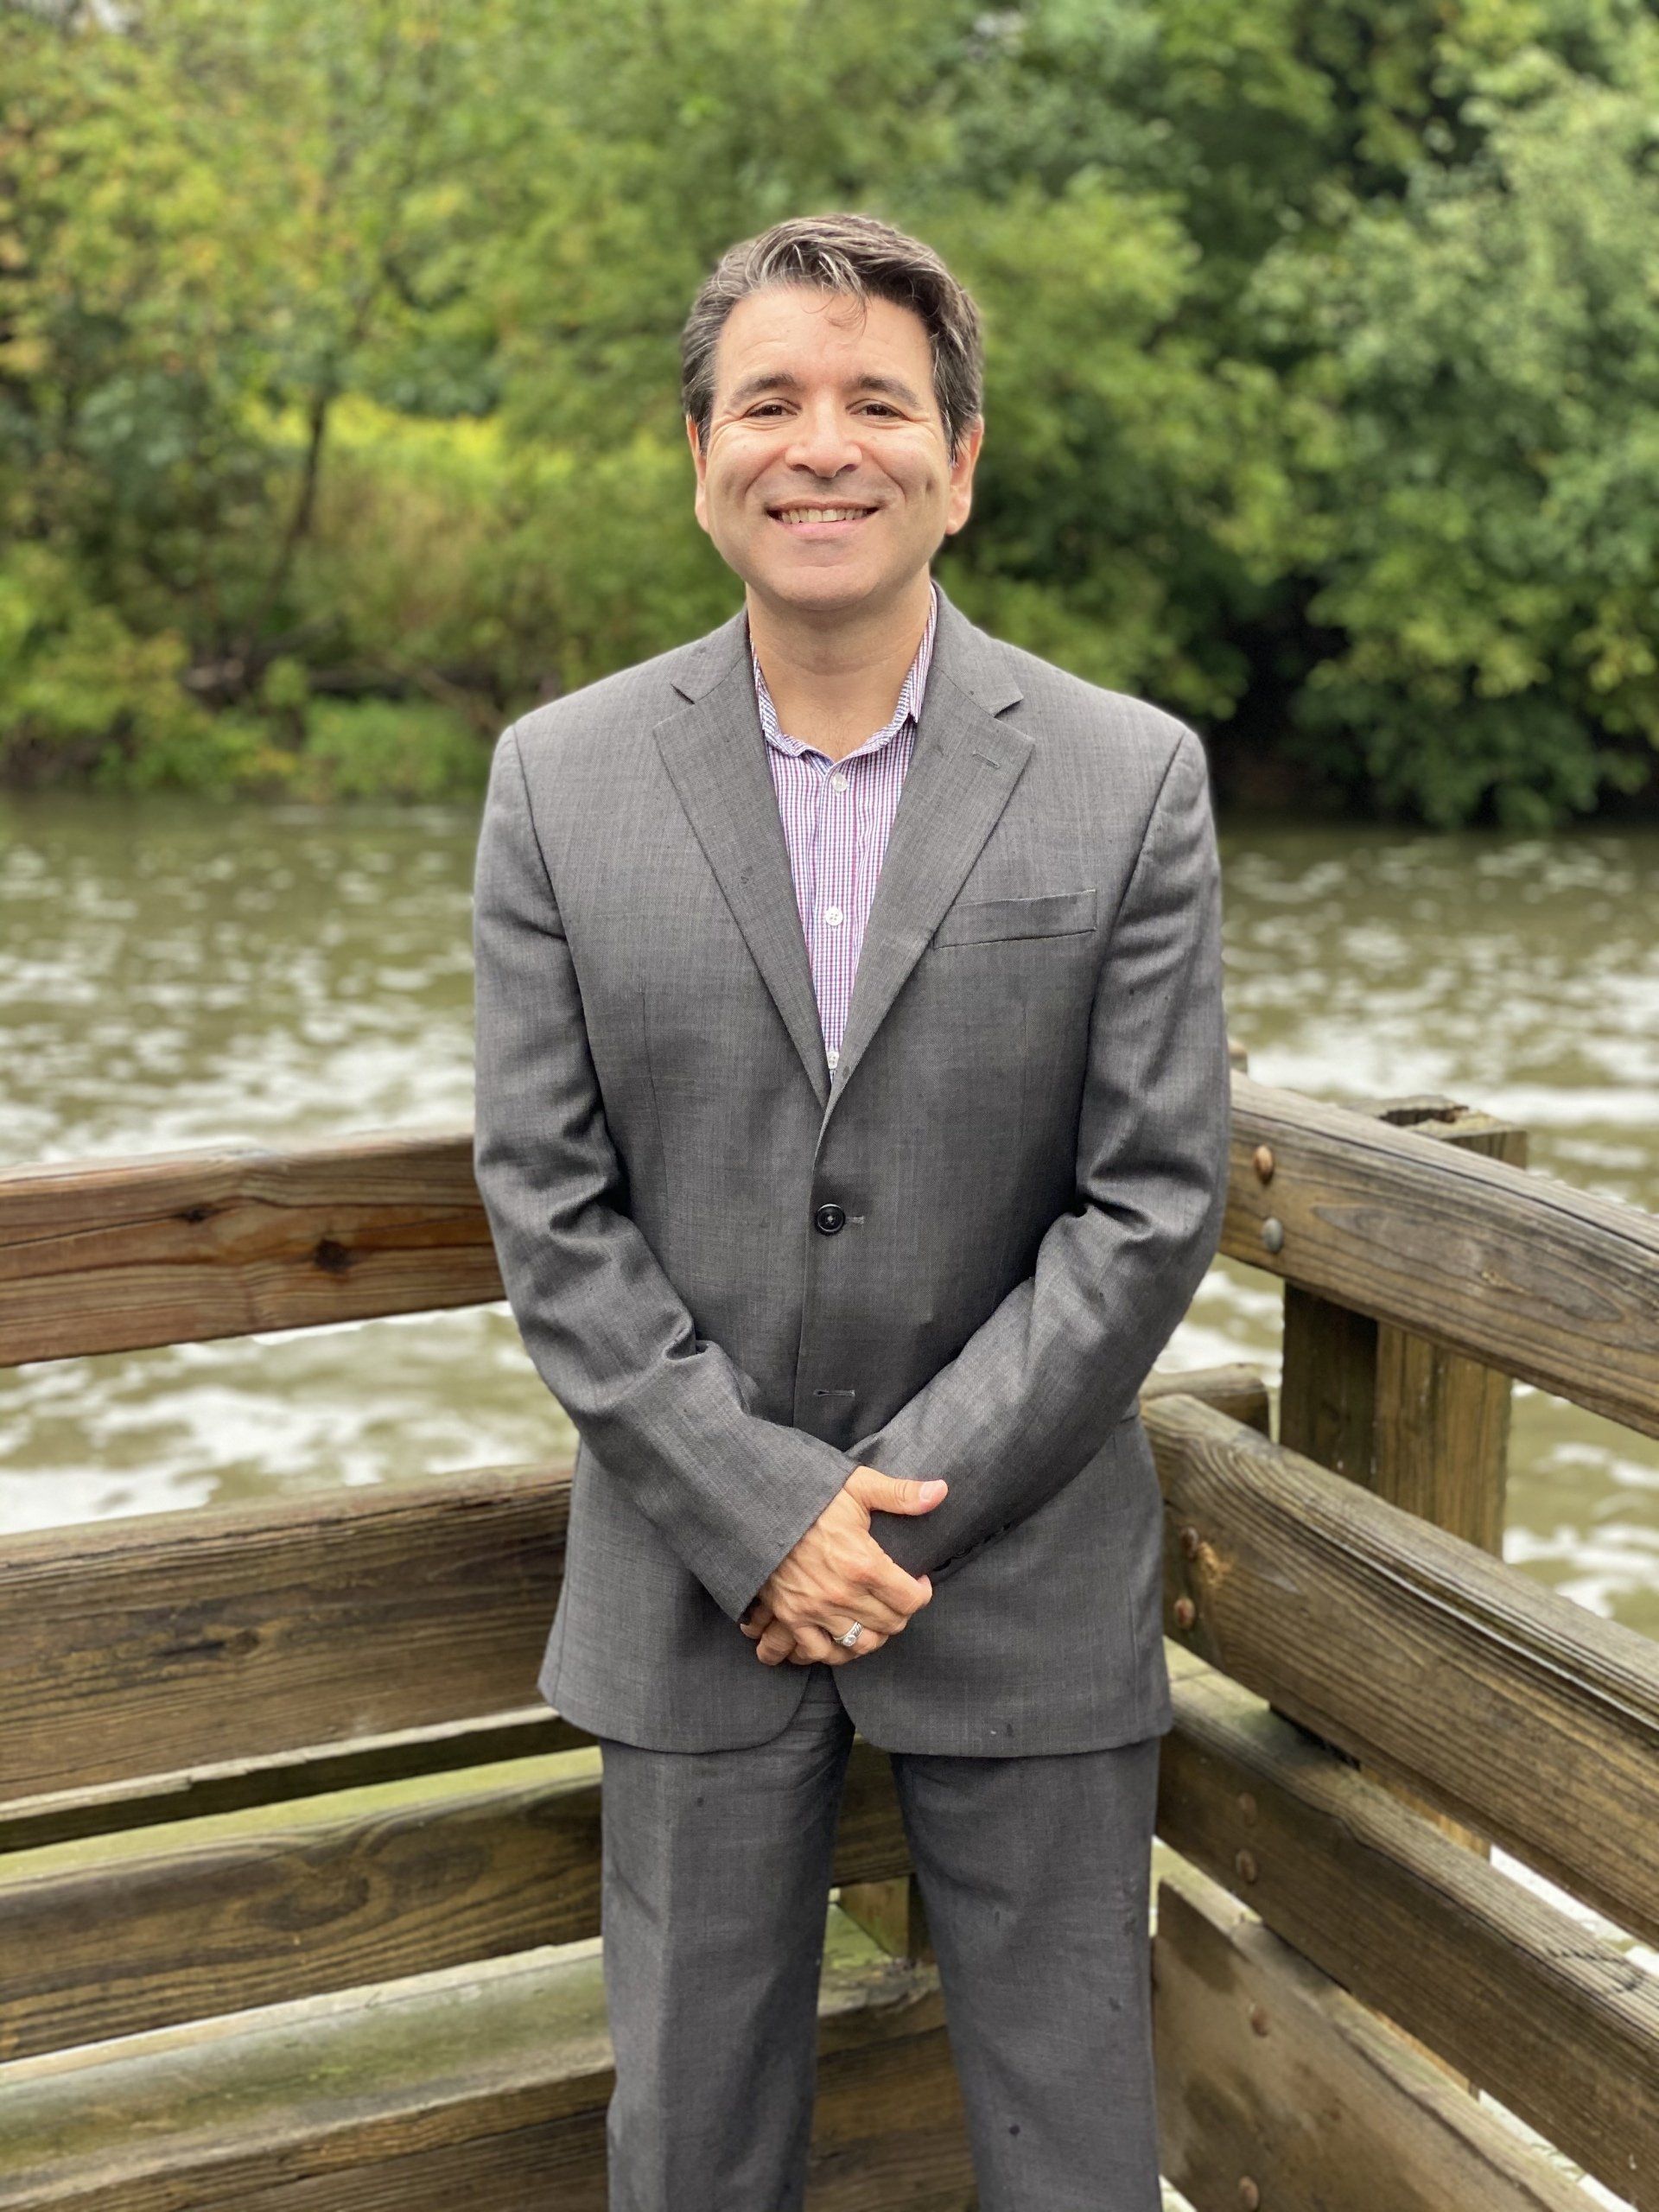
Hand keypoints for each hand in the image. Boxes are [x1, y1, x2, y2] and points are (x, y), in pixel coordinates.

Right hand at [739, 1465, 946, 1666]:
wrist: (756, 1505)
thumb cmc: (809, 1495)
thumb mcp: (857, 1486)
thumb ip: (900, 1494)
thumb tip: (941, 1492)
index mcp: (863, 1564)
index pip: (911, 1600)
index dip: (921, 1592)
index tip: (918, 1581)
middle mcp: (841, 1594)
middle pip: (890, 1625)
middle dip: (900, 1613)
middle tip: (896, 1597)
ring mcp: (813, 1610)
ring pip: (860, 1645)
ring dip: (873, 1636)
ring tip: (874, 1618)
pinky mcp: (789, 1616)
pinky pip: (817, 1653)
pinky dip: (832, 1652)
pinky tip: (841, 1638)